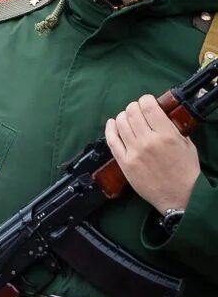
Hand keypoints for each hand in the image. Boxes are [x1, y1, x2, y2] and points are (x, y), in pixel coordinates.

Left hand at [105, 94, 199, 213]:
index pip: (149, 107)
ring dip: (123, 116)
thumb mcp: (186, 145)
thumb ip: (173, 129)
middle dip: (134, 107)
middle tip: (137, 109)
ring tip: (127, 117)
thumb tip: (160, 116)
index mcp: (166, 135)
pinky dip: (110, 129)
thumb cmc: (186, 171)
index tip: (146, 101)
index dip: (146, 100)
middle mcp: (147, 141)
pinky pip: (112, 141)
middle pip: (132, 113)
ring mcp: (133, 152)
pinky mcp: (124, 162)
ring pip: (121, 124)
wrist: (178, 196)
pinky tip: (112, 124)